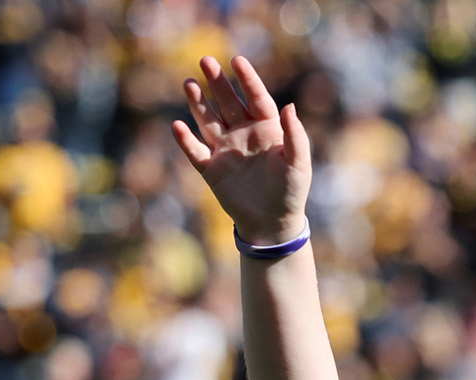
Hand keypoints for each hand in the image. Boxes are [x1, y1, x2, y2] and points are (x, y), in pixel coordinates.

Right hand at [172, 55, 310, 245]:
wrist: (273, 223)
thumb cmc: (291, 191)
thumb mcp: (298, 163)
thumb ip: (296, 135)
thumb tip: (290, 106)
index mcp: (267, 130)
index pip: (257, 98)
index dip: (248, 80)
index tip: (237, 60)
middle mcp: (244, 135)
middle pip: (228, 103)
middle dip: (217, 82)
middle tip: (205, 60)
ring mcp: (226, 150)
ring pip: (208, 121)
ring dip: (198, 103)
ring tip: (188, 83)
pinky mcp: (212, 169)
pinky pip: (195, 151)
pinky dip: (186, 140)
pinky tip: (177, 126)